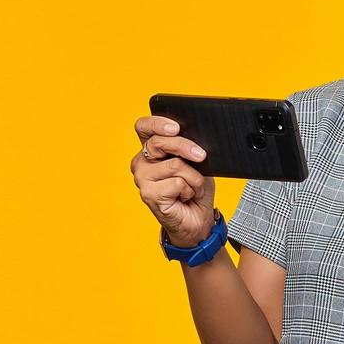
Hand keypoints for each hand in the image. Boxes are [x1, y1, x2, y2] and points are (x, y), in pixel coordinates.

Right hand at [131, 114, 214, 246]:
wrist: (198, 221)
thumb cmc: (195, 190)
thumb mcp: (197, 163)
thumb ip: (190, 150)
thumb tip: (195, 143)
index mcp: (151, 150)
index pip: (144, 127)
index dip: (157, 123)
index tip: (176, 127)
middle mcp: (142, 162)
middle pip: (160, 142)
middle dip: (185, 147)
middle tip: (201, 156)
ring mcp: (142, 178)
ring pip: (175, 165)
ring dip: (193, 177)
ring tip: (192, 188)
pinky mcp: (149, 194)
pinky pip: (177, 182)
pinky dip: (190, 190)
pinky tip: (185, 197)